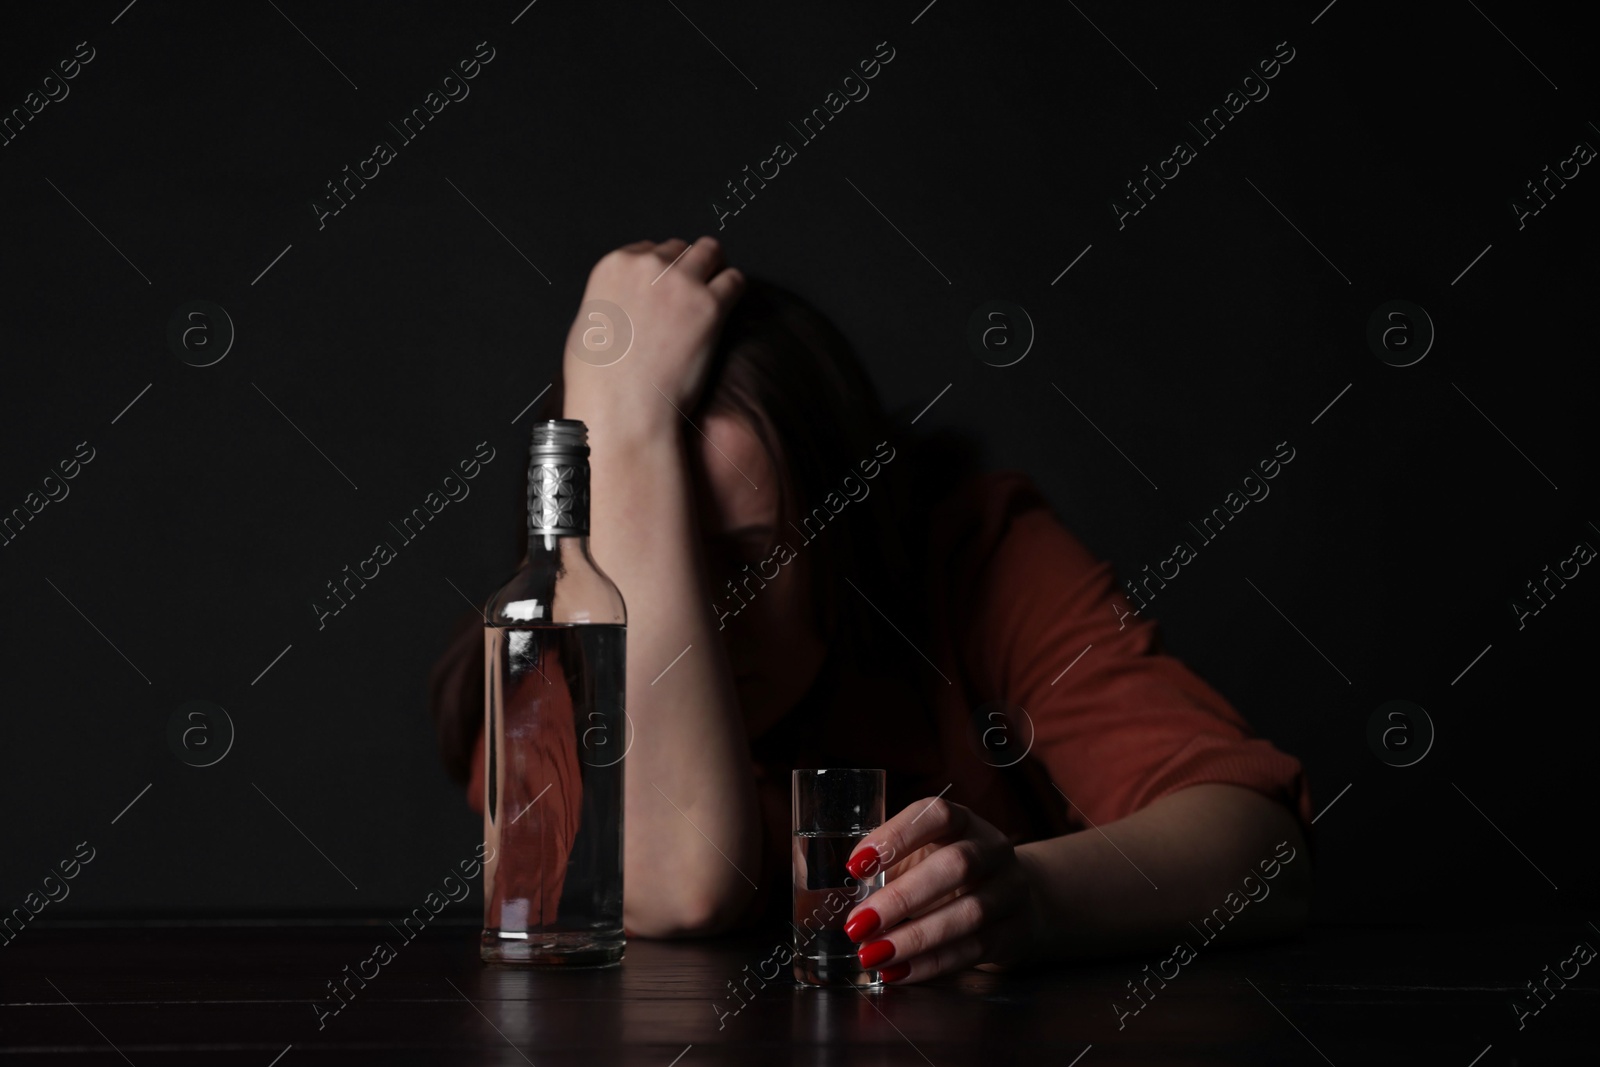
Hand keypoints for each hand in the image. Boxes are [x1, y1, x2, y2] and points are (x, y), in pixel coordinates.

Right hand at [561, 237, 744, 436]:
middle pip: (679, 249)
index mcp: (613, 266)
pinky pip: (735, 280)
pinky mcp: (710, 306)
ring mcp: (681, 283)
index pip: (648, 249)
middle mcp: (646, 266)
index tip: (666, 290)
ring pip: (711, 251)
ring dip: (714, 268)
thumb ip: (610, 300)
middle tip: (692, 295)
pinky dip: (733, 290)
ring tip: (715, 292)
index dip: (660, 270)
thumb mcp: (587, 324)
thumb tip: (625, 302)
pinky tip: (727, 308)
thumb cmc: (599, 381)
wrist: (623, 409)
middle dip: (687, 267)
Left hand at [840, 798, 1038, 983]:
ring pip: (969, 913)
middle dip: (902, 897)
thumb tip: (821, 882)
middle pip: (955, 866)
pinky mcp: (1015, 931)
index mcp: (962, 822)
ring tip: (872, 954)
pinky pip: (974, 950)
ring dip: (915, 937)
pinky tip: (897, 972)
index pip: (936, 816)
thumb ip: (884, 865)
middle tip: (857, 924)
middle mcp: (991, 850)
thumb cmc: (947, 873)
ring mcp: (1009, 891)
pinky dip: (932, 964)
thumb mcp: (921, 855)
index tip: (855, 865)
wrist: (1016, 899)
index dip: (896, 836)